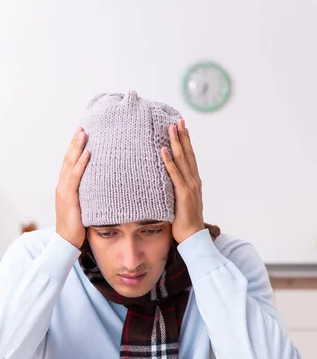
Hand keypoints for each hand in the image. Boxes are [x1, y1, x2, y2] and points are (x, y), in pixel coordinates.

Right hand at [55, 127, 89, 248]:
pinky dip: (81, 164)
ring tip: (83, 133)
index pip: (69, 164)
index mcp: (65, 188)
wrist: (66, 242)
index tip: (81, 135)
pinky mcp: (69, 198)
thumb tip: (103, 191)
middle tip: (82, 128)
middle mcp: (62, 187)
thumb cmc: (77, 228)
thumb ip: (89, 198)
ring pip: (70, 165)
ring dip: (77, 148)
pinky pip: (75, 178)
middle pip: (68, 160)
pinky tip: (87, 154)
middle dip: (75, 143)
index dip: (74, 149)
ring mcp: (64, 191)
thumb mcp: (83, 208)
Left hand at [161, 119, 204, 244]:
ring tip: (171, 128)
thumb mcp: (180, 204)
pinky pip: (174, 175)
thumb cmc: (184, 223)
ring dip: (176, 143)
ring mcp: (190, 187)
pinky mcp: (183, 194)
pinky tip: (163, 150)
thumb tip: (165, 188)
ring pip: (182, 160)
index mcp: (194, 183)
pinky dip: (168, 162)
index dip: (186, 143)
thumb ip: (175, 193)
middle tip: (178, 120)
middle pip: (188, 154)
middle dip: (182, 136)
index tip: (182, 128)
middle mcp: (194, 182)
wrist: (193, 237)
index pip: (190, 158)